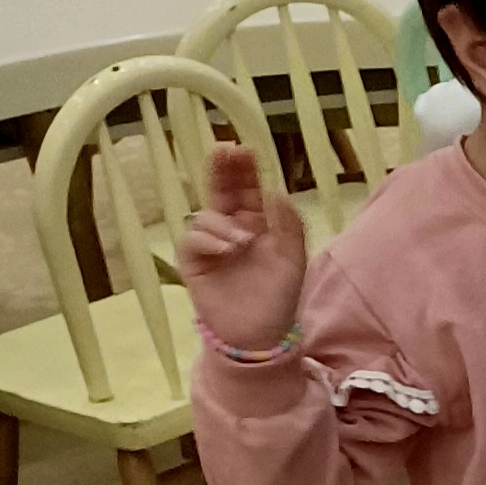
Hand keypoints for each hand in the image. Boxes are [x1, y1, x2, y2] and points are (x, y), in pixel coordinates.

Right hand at [177, 143, 305, 352]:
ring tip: (243, 241)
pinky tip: (227, 249)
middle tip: (224, 150)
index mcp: (256, 225)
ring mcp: (210, 244)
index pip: (247, 190)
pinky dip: (208, 240)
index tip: (243, 149)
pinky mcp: (194, 262)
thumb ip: (289, 226)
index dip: (244, 170)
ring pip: (206, 215)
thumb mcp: (292, 260)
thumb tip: (277, 192)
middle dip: (221, 170)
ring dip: (223, 223)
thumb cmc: (278, 298)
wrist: (260, 335)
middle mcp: (230, 229)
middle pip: (221, 191)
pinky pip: (193, 239)